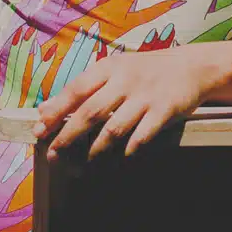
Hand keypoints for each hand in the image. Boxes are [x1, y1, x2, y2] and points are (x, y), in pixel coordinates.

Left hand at [32, 46, 225, 158]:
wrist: (192, 67)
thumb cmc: (146, 71)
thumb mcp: (114, 70)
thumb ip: (83, 88)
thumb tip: (45, 109)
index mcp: (109, 68)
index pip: (76, 90)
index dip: (56, 111)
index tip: (39, 130)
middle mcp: (125, 81)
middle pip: (91, 112)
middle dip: (68, 135)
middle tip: (53, 154)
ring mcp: (145, 96)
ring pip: (114, 128)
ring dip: (95, 150)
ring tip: (81, 165)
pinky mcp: (165, 111)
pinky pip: (141, 136)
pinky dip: (127, 151)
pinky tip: (117, 161)